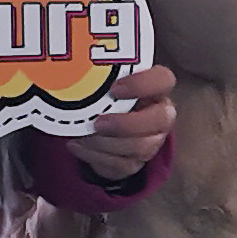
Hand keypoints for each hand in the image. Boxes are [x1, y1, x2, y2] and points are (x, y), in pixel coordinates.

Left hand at [72, 66, 174, 182]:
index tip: (115, 89)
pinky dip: (94, 155)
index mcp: (155, 89)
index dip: (142, 84)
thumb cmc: (106, 99)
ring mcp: (152, 141)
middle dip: (126, 124)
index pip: (163, 80)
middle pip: (159, 120)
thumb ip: (100, 78)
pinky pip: (120, 165)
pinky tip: (76, 145)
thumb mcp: (106, 84)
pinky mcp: (136, 163)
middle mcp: (160, 115)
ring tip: (81, 135)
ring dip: (106, 143)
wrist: (104, 131)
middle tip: (98, 123)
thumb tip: (73, 72)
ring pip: (140, 147)